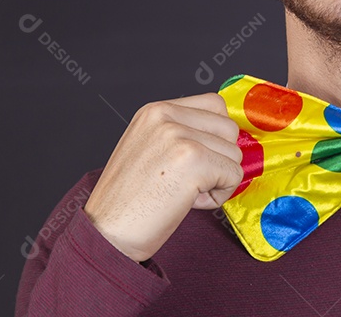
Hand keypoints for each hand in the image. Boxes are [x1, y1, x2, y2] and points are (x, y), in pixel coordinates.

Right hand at [83, 93, 242, 261]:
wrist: (106, 234)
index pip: (214, 104)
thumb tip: (226, 138)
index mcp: (154, 111)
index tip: (197, 160)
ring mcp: (179, 136)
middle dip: (219, 158)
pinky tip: (189, 202)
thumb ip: (182, 134)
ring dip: (218, 179)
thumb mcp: (148, 149)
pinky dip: (220, 195)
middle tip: (188, 181)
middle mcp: (165, 116)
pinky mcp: (193, 160)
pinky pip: (234, 174)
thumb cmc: (127, 202)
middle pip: (229, 128)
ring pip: (234, 152)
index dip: (215, 136)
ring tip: (184, 192)